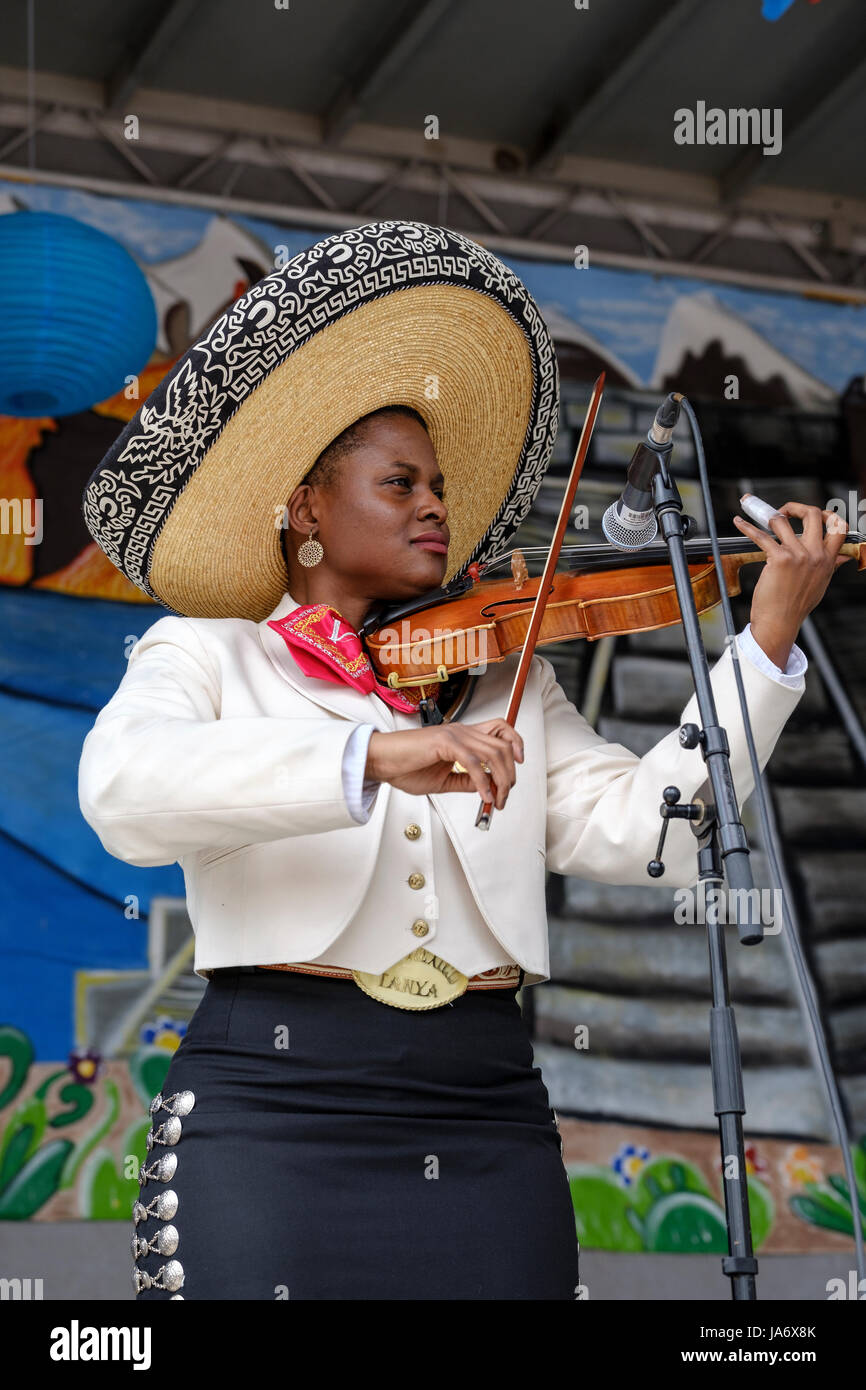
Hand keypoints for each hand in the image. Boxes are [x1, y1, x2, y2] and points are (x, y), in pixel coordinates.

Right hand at [365, 719, 523, 809]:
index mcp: (462, 736)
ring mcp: (454, 735)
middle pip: (503, 745)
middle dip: (510, 774)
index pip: (500, 729)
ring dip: (501, 780)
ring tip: (496, 800)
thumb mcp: (443, 780)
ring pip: (494, 753)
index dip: (516, 742)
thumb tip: (487, 788)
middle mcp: (462, 731)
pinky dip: (483, 782)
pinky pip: (474, 763)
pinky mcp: (445, 743)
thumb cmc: (405, 767)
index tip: (519, 764)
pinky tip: (483, 795)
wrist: (382, 762)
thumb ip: (466, 781)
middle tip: (504, 796)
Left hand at [733, 500, 850, 668]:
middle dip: (797, 507)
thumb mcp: (821, 584)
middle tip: (785, 511)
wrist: (780, 622)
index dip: (827, 515)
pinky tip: (739, 523)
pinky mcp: (779, 559)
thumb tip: (842, 557)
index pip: (839, 527)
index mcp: (828, 559)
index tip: (812, 513)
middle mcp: (816, 554)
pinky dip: (747, 527)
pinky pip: (761, 535)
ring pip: (783, 521)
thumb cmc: (796, 605)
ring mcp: (798, 555)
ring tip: (761, 520)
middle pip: (814, 514)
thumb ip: (831, 566)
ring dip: (770, 517)